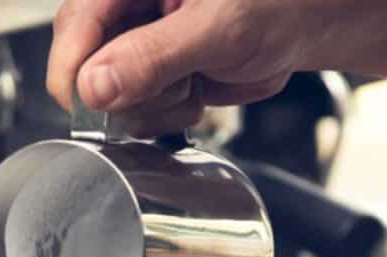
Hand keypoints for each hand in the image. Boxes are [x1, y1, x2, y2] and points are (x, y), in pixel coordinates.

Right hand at [46, 0, 386, 136]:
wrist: (312, 22)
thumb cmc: (279, 2)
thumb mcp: (217, 29)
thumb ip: (152, 57)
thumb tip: (94, 85)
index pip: (74, 26)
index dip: (76, 70)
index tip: (92, 102)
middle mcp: (127, 9)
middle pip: (87, 68)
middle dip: (130, 91)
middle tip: (178, 82)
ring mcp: (139, 45)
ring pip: (112, 99)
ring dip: (154, 106)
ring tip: (196, 81)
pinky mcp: (154, 74)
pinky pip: (139, 113)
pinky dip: (167, 115)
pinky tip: (196, 91)